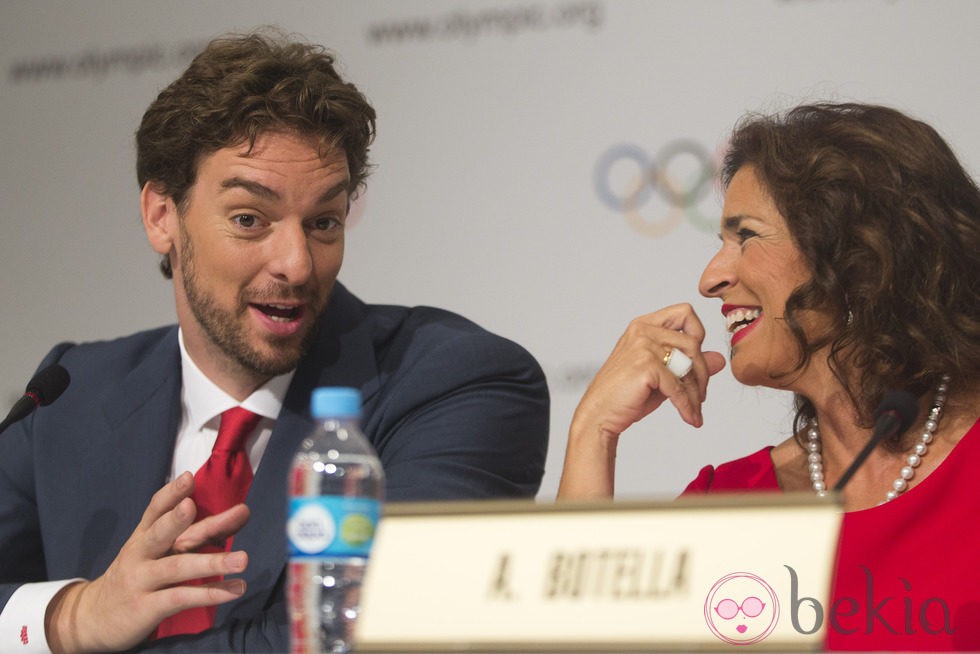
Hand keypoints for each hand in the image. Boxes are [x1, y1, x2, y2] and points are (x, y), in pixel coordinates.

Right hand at [45, 472, 249, 652]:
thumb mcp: (160, 551)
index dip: (171, 493)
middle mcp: (140, 554)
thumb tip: (241, 513)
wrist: (94, 618)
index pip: (155, 509)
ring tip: (243, 559)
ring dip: (212, 563)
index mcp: (144, 536)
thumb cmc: (138, 576)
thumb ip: (198, 532)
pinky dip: (210, 593)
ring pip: (176, 567)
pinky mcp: (147, 608)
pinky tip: (235, 588)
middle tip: (191, 506)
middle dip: (175, 519)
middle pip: (159, 534)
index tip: (189, 477)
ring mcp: (142, 581)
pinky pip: (181, 598)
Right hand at [558, 304, 725, 498]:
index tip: (696, 359)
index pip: (684, 312)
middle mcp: (643, 331)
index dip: (698, 333)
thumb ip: (688, 364)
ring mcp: (643, 346)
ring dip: (697, 391)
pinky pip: (678, 386)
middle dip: (702, 372)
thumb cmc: (626, 394)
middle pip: (693, 341)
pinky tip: (690, 418)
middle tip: (700, 395)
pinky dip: (687, 405)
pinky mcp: (645, 366)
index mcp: (644, 325)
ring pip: (690, 363)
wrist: (599, 414)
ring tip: (695, 409)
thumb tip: (719, 359)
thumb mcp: (663, 376)